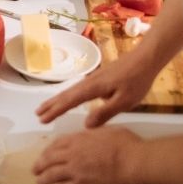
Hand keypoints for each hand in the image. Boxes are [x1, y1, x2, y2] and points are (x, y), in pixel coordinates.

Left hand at [33, 127, 141, 183]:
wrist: (135, 165)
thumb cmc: (128, 146)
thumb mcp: (109, 131)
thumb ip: (96, 132)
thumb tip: (91, 130)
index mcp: (79, 139)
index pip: (57, 144)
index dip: (48, 150)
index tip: (45, 154)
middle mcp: (73, 154)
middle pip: (49, 159)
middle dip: (40, 165)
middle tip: (35, 169)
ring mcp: (75, 172)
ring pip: (51, 176)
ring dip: (43, 180)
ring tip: (39, 183)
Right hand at [36, 49, 161, 127]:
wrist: (145, 59)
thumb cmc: (136, 81)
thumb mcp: (124, 102)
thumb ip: (105, 113)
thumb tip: (85, 124)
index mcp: (93, 88)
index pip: (70, 101)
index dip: (56, 111)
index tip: (42, 119)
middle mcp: (89, 82)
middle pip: (66, 94)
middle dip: (51, 105)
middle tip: (38, 114)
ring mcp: (93, 79)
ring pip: (71, 91)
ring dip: (58, 100)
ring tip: (47, 107)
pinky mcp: (99, 78)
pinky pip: (78, 89)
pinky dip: (69, 95)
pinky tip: (70, 99)